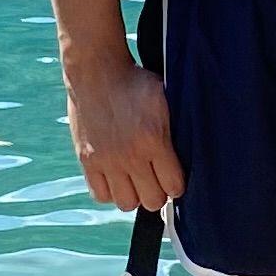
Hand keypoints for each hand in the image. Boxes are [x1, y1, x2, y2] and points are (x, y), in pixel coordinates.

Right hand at [61, 43, 185, 214]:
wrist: (97, 71)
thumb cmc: (136, 83)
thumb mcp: (165, 101)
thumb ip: (176, 131)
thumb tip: (188, 155)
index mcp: (153, 140)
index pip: (174, 187)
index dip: (177, 184)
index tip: (174, 175)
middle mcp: (130, 155)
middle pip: (152, 201)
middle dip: (158, 192)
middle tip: (156, 178)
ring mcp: (106, 160)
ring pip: (126, 204)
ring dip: (134, 195)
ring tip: (135, 179)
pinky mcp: (86, 160)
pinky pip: (100, 195)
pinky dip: (110, 192)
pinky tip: (116, 177)